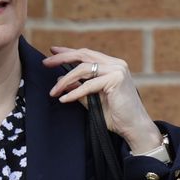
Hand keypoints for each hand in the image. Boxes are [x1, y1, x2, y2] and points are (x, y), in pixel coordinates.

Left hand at [42, 46, 162, 151]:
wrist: (134, 128)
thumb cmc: (115, 115)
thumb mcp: (92, 99)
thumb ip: (79, 88)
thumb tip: (60, 80)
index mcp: (111, 65)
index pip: (86, 54)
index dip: (68, 51)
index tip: (52, 51)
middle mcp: (115, 64)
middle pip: (83, 55)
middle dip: (62, 58)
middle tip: (45, 63)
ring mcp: (117, 70)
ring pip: (83, 69)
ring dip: (65, 80)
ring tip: (53, 92)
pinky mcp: (116, 79)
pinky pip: (88, 84)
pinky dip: (74, 92)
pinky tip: (64, 99)